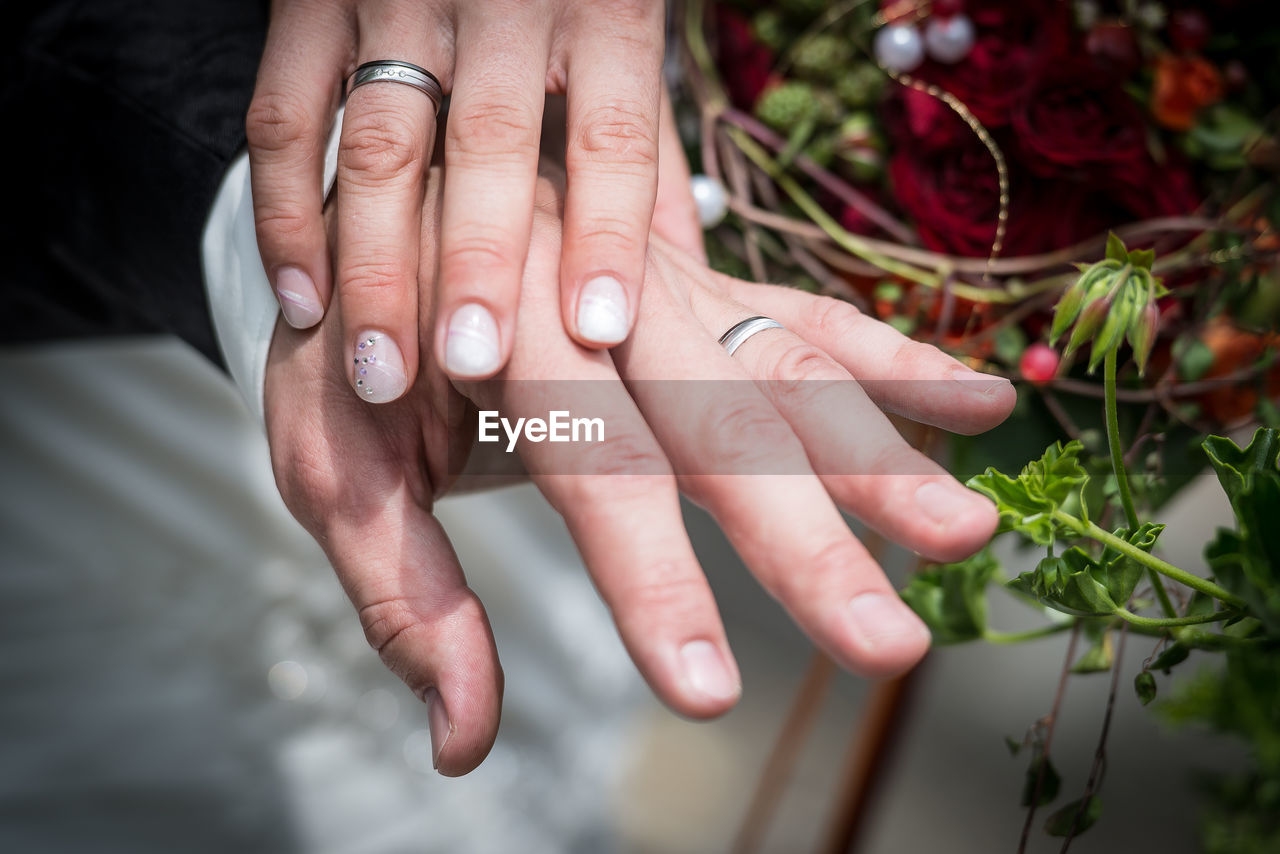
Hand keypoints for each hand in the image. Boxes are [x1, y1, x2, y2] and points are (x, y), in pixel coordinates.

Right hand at [247, 0, 690, 400]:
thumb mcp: (622, 44)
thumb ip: (648, 155)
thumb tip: (685, 277)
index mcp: (602, 14)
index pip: (611, 136)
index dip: (607, 235)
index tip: (599, 328)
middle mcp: (502, 5)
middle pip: (490, 145)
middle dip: (479, 263)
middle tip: (473, 362)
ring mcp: (397, 2)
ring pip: (380, 145)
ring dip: (376, 265)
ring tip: (382, 370)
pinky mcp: (310, 8)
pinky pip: (284, 119)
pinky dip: (287, 215)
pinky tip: (306, 303)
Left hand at [263, 167, 1014, 774]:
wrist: (378, 201)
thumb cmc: (348, 343)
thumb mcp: (327, 460)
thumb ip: (406, 595)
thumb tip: (466, 741)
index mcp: (495, 332)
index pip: (589, 469)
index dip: (650, 580)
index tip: (708, 689)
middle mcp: (598, 293)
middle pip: (717, 420)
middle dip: (805, 539)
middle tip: (885, 645)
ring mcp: (661, 282)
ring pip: (783, 367)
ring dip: (878, 453)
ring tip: (964, 532)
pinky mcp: (700, 282)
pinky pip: (804, 316)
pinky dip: (892, 360)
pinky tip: (978, 402)